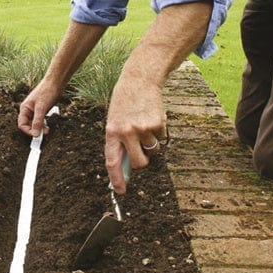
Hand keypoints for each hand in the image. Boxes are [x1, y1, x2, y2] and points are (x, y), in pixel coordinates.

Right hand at [17, 79, 60, 136]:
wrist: (55, 83)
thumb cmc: (47, 92)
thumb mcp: (41, 108)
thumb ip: (37, 121)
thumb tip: (35, 134)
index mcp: (25, 108)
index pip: (22, 124)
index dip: (28, 131)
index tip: (36, 136)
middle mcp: (28, 110)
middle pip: (28, 125)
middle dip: (35, 130)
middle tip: (43, 134)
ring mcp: (35, 110)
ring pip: (35, 123)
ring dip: (40, 128)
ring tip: (47, 130)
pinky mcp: (42, 110)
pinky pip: (40, 120)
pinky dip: (44, 124)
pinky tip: (48, 125)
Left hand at [104, 73, 167, 193]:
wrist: (139, 80)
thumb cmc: (124, 103)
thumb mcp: (114, 121)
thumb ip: (119, 142)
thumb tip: (127, 168)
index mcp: (111, 132)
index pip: (112, 161)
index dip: (116, 179)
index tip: (120, 191)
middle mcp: (126, 132)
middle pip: (139, 163)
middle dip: (142, 162)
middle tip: (140, 151)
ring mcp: (142, 128)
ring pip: (152, 151)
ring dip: (151, 144)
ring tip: (143, 125)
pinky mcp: (157, 124)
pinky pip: (161, 138)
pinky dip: (158, 132)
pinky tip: (151, 117)